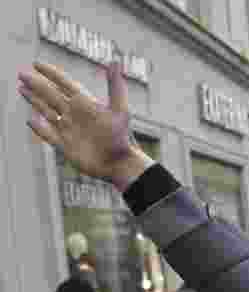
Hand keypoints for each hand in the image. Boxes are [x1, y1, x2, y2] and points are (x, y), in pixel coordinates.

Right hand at [18, 62, 152, 190]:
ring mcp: (70, 129)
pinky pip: (49, 134)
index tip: (37, 64)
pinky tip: (30, 120)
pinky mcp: (66, 146)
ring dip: (34, 100)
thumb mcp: (120, 110)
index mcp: (86, 104)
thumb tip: (114, 62)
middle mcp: (76, 115)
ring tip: (21, 89)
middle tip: (21, 74)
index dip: (52, 73)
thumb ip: (115, 87)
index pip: (65, 84)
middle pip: (51, 95)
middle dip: (37, 84)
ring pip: (47, 111)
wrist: (119, 164)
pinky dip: (39, 127)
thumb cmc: (121, 137)